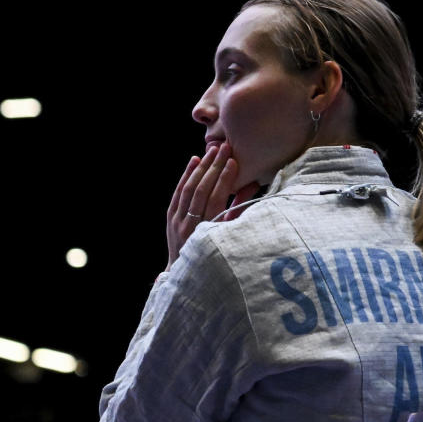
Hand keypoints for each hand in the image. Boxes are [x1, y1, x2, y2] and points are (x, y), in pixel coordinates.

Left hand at [165, 143, 257, 270]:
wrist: (186, 273)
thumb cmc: (216, 255)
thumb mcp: (230, 235)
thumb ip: (239, 210)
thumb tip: (253, 184)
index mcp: (208, 232)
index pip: (216, 199)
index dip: (225, 179)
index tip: (234, 161)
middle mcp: (190, 225)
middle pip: (202, 190)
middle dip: (214, 167)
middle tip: (225, 148)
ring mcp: (177, 222)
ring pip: (189, 189)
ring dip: (201, 167)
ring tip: (213, 150)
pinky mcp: (170, 218)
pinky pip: (178, 192)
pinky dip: (186, 175)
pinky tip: (194, 160)